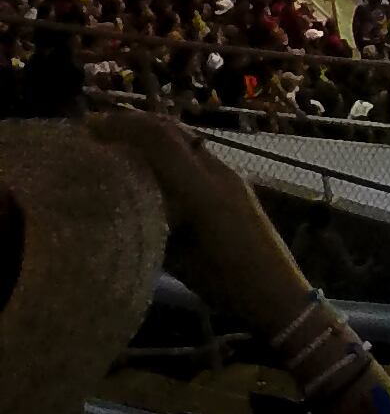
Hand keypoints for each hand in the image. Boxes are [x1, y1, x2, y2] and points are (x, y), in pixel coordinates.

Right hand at [87, 109, 315, 325]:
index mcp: (202, 190)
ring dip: (152, 132)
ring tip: (118, 139)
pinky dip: (170, 148)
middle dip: (134, 122)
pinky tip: (152, 162)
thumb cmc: (227, 283)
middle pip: (173, 131)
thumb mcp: (180, 258)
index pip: (159, 140)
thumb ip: (152, 223)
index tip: (87, 129)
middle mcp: (218, 174)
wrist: (278, 291)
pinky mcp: (237, 186)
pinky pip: (198, 155)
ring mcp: (231, 177)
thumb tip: (117, 201)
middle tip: (98, 128)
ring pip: (187, 140)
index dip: (122, 127)